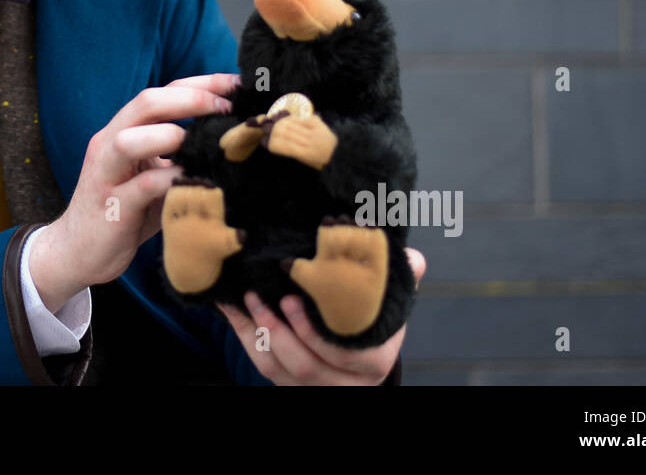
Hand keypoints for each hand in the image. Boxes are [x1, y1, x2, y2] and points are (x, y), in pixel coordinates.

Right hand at [30, 72, 240, 310]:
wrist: (77, 252)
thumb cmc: (123, 212)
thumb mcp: (151, 175)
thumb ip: (177, 156)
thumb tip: (227, 143)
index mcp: (122, 130)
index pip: (161, 92)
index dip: (200, 84)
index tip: (237, 84)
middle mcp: (109, 143)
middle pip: (146, 103)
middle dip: (191, 99)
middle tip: (227, 109)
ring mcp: (106, 174)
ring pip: (130, 140)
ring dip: (171, 136)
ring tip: (202, 144)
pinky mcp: (112, 207)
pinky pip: (142, 187)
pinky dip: (171, 181)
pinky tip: (195, 182)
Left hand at [217, 247, 425, 384]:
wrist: (358, 357)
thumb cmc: (369, 323)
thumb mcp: (385, 304)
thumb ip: (395, 281)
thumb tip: (414, 258)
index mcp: (372, 361)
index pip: (346, 356)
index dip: (317, 333)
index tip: (296, 300)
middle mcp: (343, 383)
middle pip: (308, 366)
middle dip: (286, 332)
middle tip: (275, 298)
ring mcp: (312, 387)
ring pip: (280, 370)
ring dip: (261, 332)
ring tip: (249, 298)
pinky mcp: (285, 383)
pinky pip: (261, 363)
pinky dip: (244, 334)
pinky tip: (231, 307)